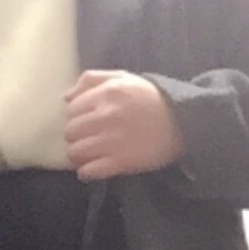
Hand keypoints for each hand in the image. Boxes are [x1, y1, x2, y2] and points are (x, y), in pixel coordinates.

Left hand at [64, 71, 185, 180]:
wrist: (182, 122)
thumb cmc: (151, 99)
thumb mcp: (124, 78)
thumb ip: (93, 80)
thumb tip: (66, 97)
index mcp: (107, 93)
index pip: (72, 109)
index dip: (75, 117)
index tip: (84, 123)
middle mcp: (107, 115)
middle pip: (71, 131)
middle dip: (75, 137)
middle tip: (86, 139)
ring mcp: (113, 140)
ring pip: (75, 152)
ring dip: (78, 155)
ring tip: (88, 155)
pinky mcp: (120, 162)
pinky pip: (89, 171)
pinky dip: (85, 172)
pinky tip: (91, 169)